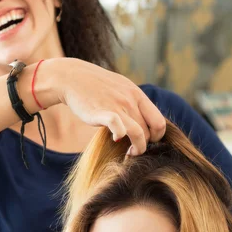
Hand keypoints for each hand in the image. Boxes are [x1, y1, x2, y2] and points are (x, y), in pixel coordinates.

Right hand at [50, 58, 165, 154]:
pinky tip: (115, 139)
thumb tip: (144, 121)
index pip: (159, 121)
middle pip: (149, 131)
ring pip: (138, 133)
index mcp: (137, 95)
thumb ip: (133, 103)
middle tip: (134, 151)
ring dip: (136, 148)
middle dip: (145, 145)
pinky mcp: (102, 112)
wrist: (72, 78)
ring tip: (129, 154)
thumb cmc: (96, 87)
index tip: (147, 142)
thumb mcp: (120, 88)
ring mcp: (117, 106)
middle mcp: (130, 100)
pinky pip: (119, 127)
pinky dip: (120, 136)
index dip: (157, 137)